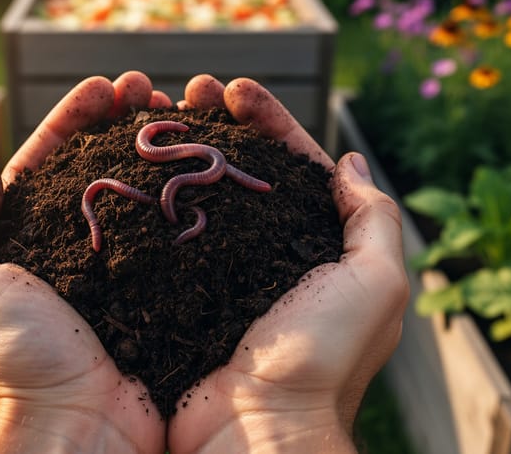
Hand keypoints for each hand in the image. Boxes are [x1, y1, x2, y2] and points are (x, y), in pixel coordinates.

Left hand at [0, 72, 169, 453]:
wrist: (78, 431)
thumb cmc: (14, 362)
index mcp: (28, 244)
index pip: (49, 163)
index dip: (74, 120)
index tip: (104, 86)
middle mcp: (78, 250)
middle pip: (101, 168)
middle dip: (121, 122)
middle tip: (148, 88)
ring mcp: (125, 268)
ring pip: (143, 191)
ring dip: (159, 146)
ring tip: (181, 111)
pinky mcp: (163, 289)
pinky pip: (178, 229)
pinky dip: (189, 192)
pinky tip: (207, 164)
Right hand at [167, 75, 409, 452]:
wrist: (255, 431)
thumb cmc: (322, 358)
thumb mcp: (377, 283)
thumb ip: (374, 219)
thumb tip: (352, 163)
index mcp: (315, 245)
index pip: (294, 163)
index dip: (269, 121)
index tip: (235, 89)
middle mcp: (266, 252)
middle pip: (242, 170)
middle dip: (219, 123)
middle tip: (188, 90)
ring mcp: (218, 271)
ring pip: (199, 193)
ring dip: (182, 149)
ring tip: (156, 113)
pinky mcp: (178, 291)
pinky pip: (164, 232)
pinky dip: (152, 196)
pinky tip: (133, 167)